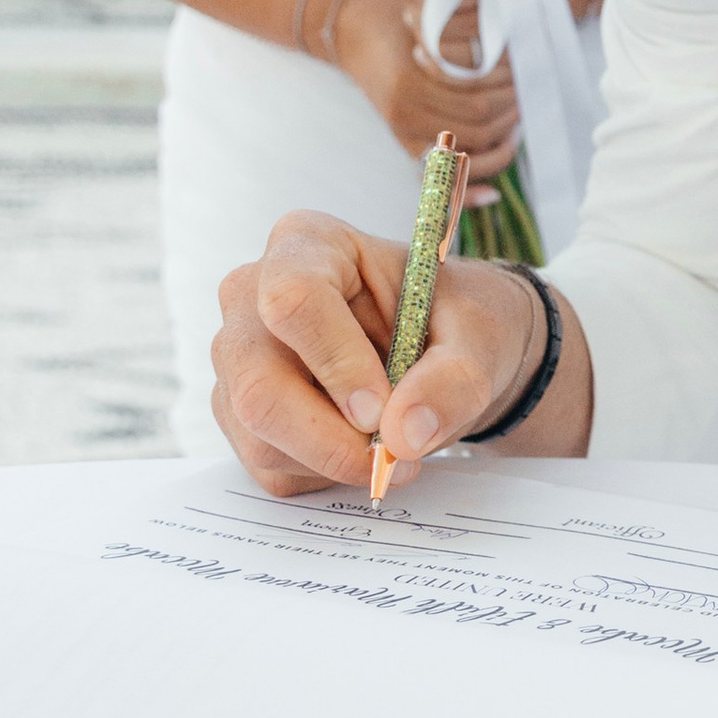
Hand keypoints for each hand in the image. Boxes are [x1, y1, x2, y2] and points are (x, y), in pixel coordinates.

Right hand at [211, 211, 555, 493]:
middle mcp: (252, 296)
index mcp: (307, 244)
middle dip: (331, 438)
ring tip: (394, 443)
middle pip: (258, 385)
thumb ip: (453, 380)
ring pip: (261, 437)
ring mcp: (239, 360)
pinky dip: (326, 474)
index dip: (336, 363)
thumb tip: (404, 435)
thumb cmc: (455, 322)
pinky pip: (269, 467)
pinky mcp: (239, 415)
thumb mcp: (479, 337)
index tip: (383, 408)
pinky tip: (360, 443)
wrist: (446, 350)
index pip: (293, 300)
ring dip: (336, 460)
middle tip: (397, 456)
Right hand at [335, 0, 522, 178]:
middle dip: (511, 117)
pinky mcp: (403, 142)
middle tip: (528, 101)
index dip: (510, 95)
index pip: (479, 102)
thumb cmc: (390, 12)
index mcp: (410, 80)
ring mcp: (403, 131)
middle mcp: (406, 112)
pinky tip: (491, 194)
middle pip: (479, 128)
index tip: (526, 80)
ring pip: (466, 156)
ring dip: (500, 148)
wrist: (350, 29)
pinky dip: (466, 190)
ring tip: (517, 127)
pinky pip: (439, 177)